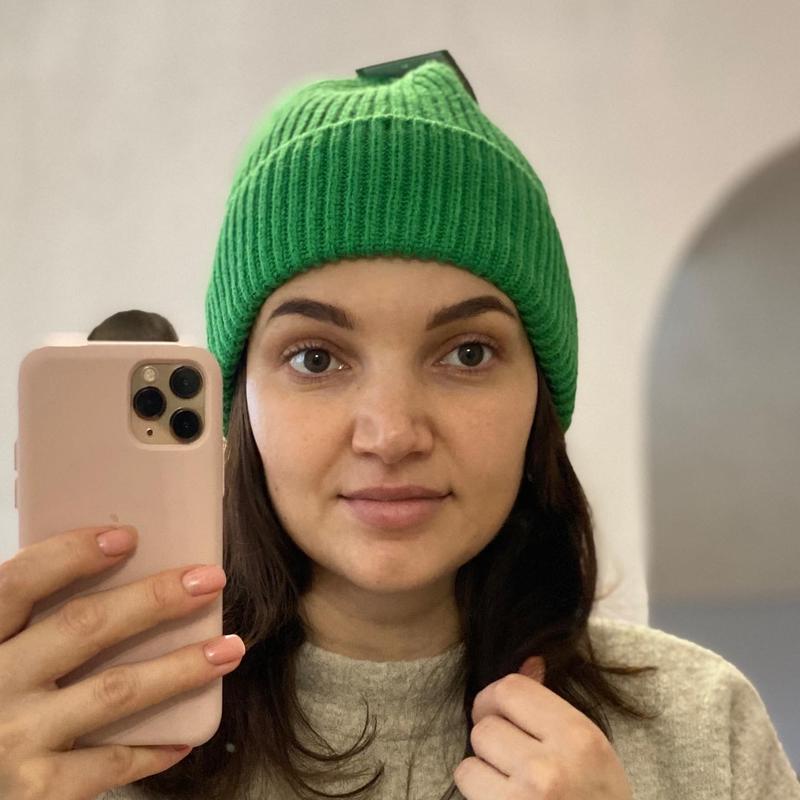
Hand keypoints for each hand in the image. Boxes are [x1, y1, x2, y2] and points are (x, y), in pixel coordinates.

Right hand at [0, 525, 244, 799]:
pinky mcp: (34, 792)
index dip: (71, 555)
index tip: (128, 537)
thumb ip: (33, 623)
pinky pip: (110, 763)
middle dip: (155, 600)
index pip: (20, 584)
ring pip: (113, 691)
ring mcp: (13, 740)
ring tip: (229, 649)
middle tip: (211, 580)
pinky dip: (153, 748)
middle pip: (83, 627)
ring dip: (180, 668)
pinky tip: (186, 735)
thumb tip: (120, 566)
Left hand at [453, 654, 632, 798]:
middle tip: (512, 758)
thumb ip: (554, 709)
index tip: (503, 714)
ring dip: (482, 770)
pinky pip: (467, 788)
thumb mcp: (591, 753)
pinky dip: (478, 795)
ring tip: (511, 787)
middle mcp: (551, 770)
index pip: (511, 688)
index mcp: (579, 739)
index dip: (498, 699)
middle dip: (492, 738)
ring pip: (470, 759)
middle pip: (485, 724)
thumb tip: (528, 662)